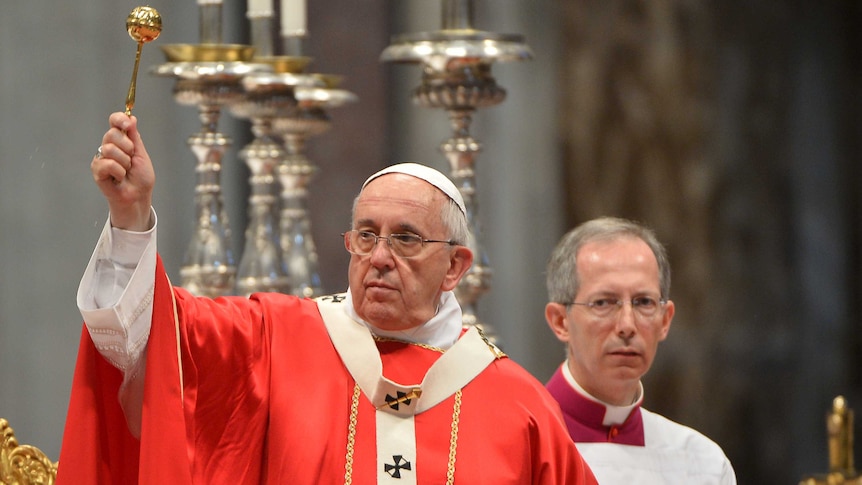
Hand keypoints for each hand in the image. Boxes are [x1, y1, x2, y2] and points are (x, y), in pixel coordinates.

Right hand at [91, 112, 154, 230]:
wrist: (138, 196)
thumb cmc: (140, 178)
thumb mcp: (141, 154)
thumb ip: (135, 137)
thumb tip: (132, 118)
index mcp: (121, 140)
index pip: (114, 121)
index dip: (119, 119)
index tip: (128, 124)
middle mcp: (109, 146)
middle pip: (112, 133)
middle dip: (128, 146)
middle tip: (132, 159)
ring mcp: (101, 157)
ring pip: (110, 149)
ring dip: (124, 162)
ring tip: (126, 171)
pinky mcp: (97, 170)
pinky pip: (107, 163)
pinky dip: (118, 172)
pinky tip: (119, 178)